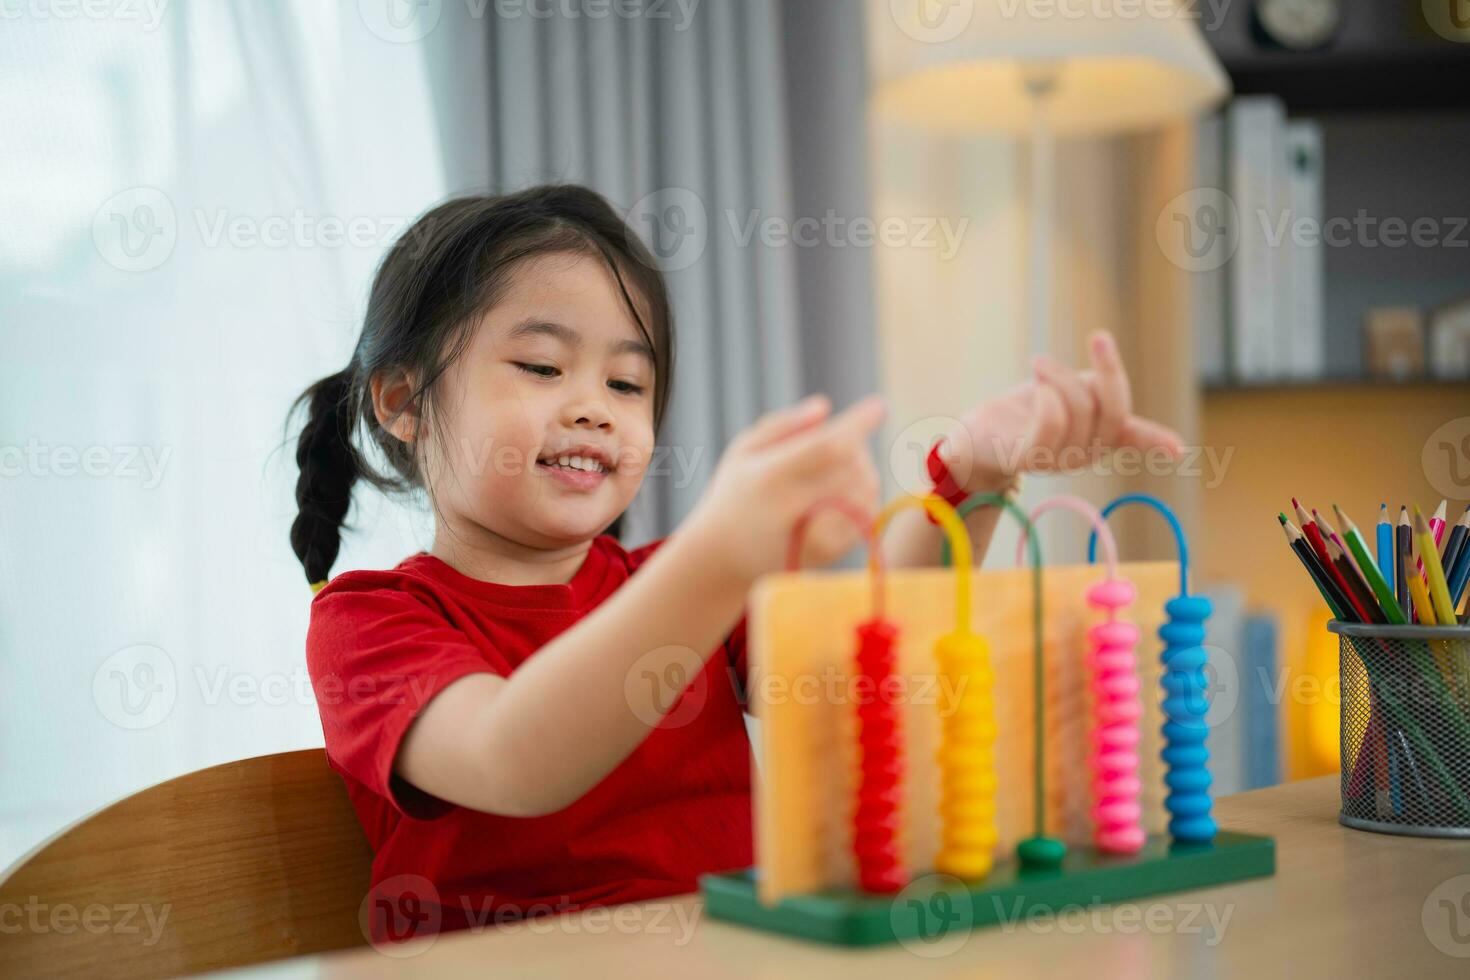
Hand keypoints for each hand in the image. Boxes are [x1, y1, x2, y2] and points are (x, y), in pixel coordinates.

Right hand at [685, 394, 885, 585]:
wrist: (722, 560)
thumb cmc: (735, 495)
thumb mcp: (743, 452)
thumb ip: (782, 425)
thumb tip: (825, 406)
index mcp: (770, 477)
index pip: (826, 447)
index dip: (857, 425)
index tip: (878, 406)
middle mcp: (792, 508)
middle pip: (851, 467)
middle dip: (856, 447)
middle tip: (843, 441)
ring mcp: (812, 536)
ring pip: (864, 492)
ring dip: (864, 472)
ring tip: (841, 467)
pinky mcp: (828, 554)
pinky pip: (866, 517)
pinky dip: (865, 498)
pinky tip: (846, 492)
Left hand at [945, 330, 1184, 491]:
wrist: (977, 436)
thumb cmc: (1026, 409)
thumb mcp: (1068, 390)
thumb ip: (1096, 389)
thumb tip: (1109, 380)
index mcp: (1101, 437)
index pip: (1135, 438)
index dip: (1156, 440)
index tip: (1178, 448)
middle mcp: (1086, 454)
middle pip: (1114, 408)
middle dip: (1109, 368)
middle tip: (1097, 335)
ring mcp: (1060, 461)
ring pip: (1080, 406)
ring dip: (1060, 374)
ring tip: (1040, 363)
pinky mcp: (1030, 458)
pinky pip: (1052, 422)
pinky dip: (1048, 394)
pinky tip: (1036, 385)